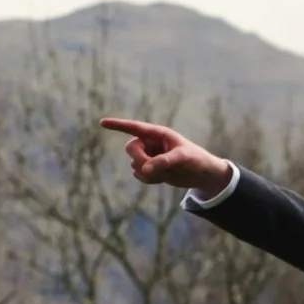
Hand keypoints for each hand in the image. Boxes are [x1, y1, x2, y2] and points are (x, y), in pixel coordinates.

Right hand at [98, 117, 232, 194]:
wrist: (201, 174)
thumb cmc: (195, 159)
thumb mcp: (182, 159)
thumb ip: (163, 162)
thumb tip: (144, 170)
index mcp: (158, 133)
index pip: (134, 127)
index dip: (118, 125)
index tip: (102, 122)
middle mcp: (151, 143)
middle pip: (130, 148)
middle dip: (139, 159)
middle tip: (153, 169)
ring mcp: (149, 156)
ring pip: (134, 164)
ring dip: (147, 172)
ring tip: (166, 173)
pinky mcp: (150, 169)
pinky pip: (139, 175)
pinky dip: (149, 180)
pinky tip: (162, 179)